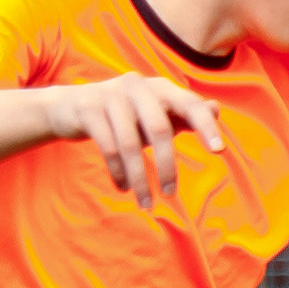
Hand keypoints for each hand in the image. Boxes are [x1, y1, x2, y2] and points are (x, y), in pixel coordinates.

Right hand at [44, 75, 223, 207]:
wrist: (70, 106)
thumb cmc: (124, 115)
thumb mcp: (154, 113)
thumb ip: (183, 114)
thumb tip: (215, 109)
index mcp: (160, 87)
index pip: (190, 104)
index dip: (205, 126)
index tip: (219, 151)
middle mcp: (137, 85)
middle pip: (159, 129)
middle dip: (167, 166)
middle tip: (170, 194)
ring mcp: (110, 94)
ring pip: (130, 144)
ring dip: (140, 178)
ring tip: (146, 202)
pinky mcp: (88, 108)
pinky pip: (108, 147)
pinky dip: (118, 172)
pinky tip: (123, 187)